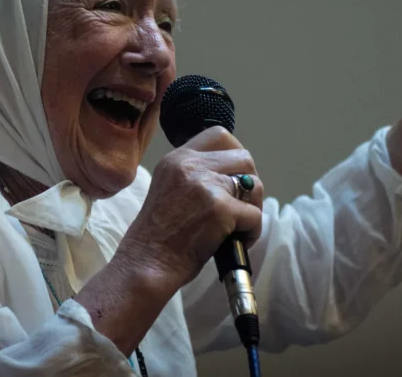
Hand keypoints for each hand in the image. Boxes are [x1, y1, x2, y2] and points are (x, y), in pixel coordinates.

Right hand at [117, 126, 263, 291]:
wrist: (146, 264)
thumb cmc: (158, 236)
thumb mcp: (168, 188)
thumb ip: (195, 175)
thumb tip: (234, 175)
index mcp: (177, 158)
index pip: (219, 135)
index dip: (235, 154)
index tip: (235, 176)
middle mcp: (190, 165)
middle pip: (243, 158)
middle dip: (249, 183)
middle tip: (241, 206)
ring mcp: (206, 185)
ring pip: (254, 185)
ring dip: (253, 207)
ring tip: (239, 227)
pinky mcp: (219, 208)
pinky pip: (255, 215)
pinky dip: (252, 232)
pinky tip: (237, 242)